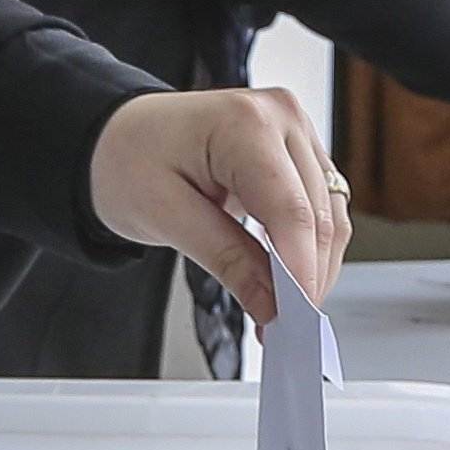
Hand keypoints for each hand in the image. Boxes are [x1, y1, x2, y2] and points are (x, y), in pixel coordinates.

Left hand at [95, 86, 352, 313]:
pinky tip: (286, 280)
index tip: (293, 322)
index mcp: (245, 123)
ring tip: (281, 311)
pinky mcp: (298, 150)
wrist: (119, 134)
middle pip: (319, 216)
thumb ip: (225, 259)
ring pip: (330, 215)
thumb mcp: (163, 215)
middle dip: (306, 279)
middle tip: (284, 332)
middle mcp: (281, 118)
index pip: (291, 211)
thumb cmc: (128, 157)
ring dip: (313, 268)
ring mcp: (295, 130)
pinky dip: (308, 248)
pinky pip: (321, 206)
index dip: (300, 273)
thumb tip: (271, 304)